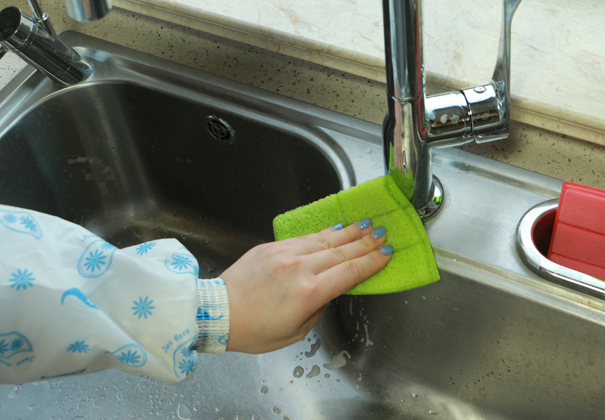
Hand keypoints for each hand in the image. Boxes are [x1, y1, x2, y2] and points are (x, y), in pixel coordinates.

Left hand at [221, 219, 392, 353]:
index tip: (387, 253)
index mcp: (308, 293)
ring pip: (324, 240)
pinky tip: (335, 230)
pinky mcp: (271, 247)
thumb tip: (329, 290)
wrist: (217, 312)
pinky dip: (323, 233)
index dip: (371, 261)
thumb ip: (318, 308)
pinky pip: (304, 237)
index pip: (349, 272)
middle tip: (383, 232)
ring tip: (365, 225)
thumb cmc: (254, 331)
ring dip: (347, 233)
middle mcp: (299, 268)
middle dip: (365, 242)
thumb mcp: (295, 332)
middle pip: (341, 252)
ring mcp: (284, 254)